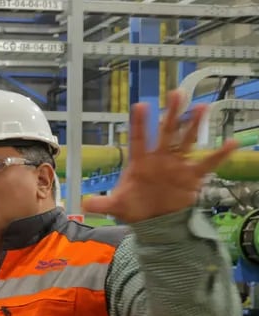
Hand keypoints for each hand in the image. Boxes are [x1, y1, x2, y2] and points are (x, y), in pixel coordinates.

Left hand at [82, 90, 237, 223]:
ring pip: (186, 140)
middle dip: (171, 114)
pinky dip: (219, 155)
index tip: (140, 105)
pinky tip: (231, 143)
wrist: (154, 221)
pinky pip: (207, 163)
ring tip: (201, 107)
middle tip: (176, 93)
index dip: (139, 123)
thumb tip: (83, 204)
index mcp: (140, 162)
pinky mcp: (191, 176)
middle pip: (166, 132)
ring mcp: (176, 165)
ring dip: (194, 125)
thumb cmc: (135, 208)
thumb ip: (102, 203)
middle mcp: (159, 158)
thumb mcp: (116, 206)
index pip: (138, 139)